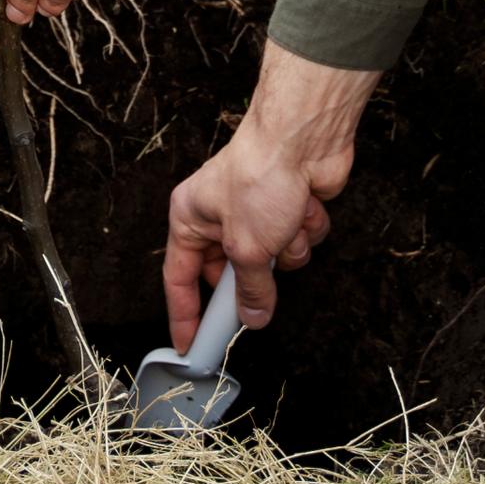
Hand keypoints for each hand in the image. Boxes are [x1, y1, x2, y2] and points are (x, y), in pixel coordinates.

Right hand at [165, 45, 375, 342]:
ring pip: (272, 262)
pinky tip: (305, 207)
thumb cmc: (260, 176)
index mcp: (190, 217)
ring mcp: (256, 213)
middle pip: (231, 274)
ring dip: (285, 251)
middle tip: (261, 296)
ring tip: (286, 225)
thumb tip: (253, 317)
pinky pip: (296, 243)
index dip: (184, 314)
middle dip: (253, 281)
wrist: (303, 137)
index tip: (189, 346)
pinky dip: (305, 231)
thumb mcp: (247, 247)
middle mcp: (218, 216)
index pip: (179, 278)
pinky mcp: (288, 208)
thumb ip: (250, 290)